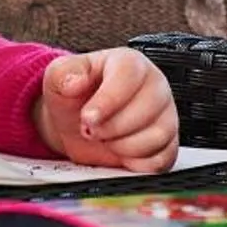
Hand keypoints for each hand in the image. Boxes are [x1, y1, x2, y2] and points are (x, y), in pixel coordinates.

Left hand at [33, 48, 178, 170]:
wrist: (77, 123)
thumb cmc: (75, 96)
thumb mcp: (59, 77)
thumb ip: (63, 73)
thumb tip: (74, 81)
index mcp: (130, 64)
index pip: (129, 77)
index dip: (108, 101)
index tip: (88, 117)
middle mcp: (154, 86)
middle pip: (145, 111)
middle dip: (111, 128)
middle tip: (91, 130)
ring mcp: (165, 115)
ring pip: (157, 137)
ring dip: (122, 146)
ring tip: (105, 139)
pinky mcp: (168, 144)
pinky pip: (161, 159)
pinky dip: (136, 163)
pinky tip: (120, 154)